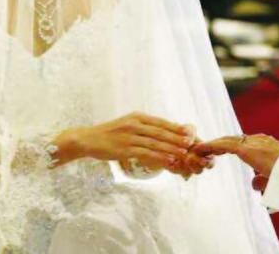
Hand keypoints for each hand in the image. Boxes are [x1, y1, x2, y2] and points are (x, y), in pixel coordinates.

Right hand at [52, 112, 193, 173]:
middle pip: (160, 132)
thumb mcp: (127, 125)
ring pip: (155, 143)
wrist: (87, 139)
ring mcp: (129, 137)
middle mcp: (134, 124)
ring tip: (183, 154)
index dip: (176, 128)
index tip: (190, 133)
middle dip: (177, 139)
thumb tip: (163, 133)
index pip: (161, 122)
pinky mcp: (124, 149)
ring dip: (171, 149)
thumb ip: (143, 128)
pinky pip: (145, 154)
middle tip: (191, 144)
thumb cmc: (109, 134)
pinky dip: (158, 157)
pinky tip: (167, 161)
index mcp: (136, 117)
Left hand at [193, 133, 278, 177]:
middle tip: (205, 148)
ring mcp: (253, 142)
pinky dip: (210, 147)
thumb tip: (253, 182)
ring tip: (197, 149)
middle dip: (219, 144)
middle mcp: (259, 140)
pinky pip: (223, 146)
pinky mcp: (245, 149)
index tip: (221, 150)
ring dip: (212, 145)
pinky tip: (199, 149)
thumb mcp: (274, 181)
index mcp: (267, 146)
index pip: (245, 144)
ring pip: (226, 141)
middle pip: (234, 140)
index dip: (231, 146)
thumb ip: (262, 180)